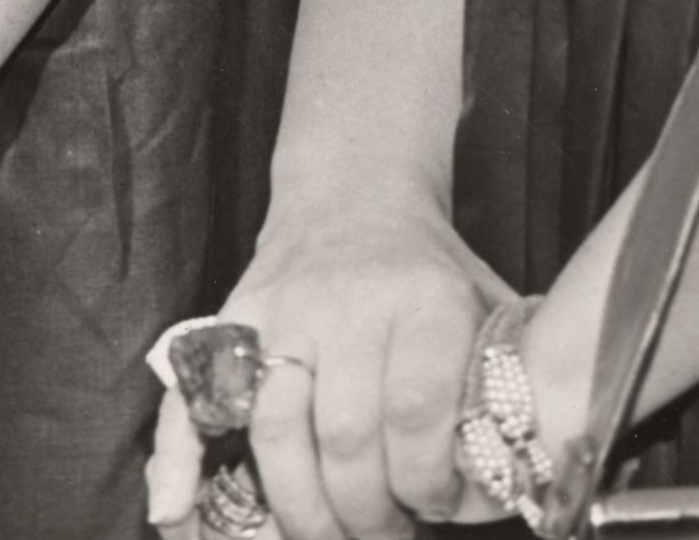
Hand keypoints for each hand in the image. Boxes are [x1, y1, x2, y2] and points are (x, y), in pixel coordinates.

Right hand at [146, 194, 508, 537]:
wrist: (353, 192)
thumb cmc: (430, 271)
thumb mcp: (487, 305)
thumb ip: (507, 382)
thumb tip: (525, 478)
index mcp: (423, 299)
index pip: (417, 411)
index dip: (426, 479)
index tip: (436, 507)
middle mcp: (348, 304)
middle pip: (345, 436)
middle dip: (364, 513)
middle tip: (381, 536)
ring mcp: (282, 312)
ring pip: (278, 429)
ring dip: (301, 506)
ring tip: (327, 534)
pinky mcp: (233, 319)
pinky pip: (195, 394)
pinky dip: (178, 457)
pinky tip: (173, 510)